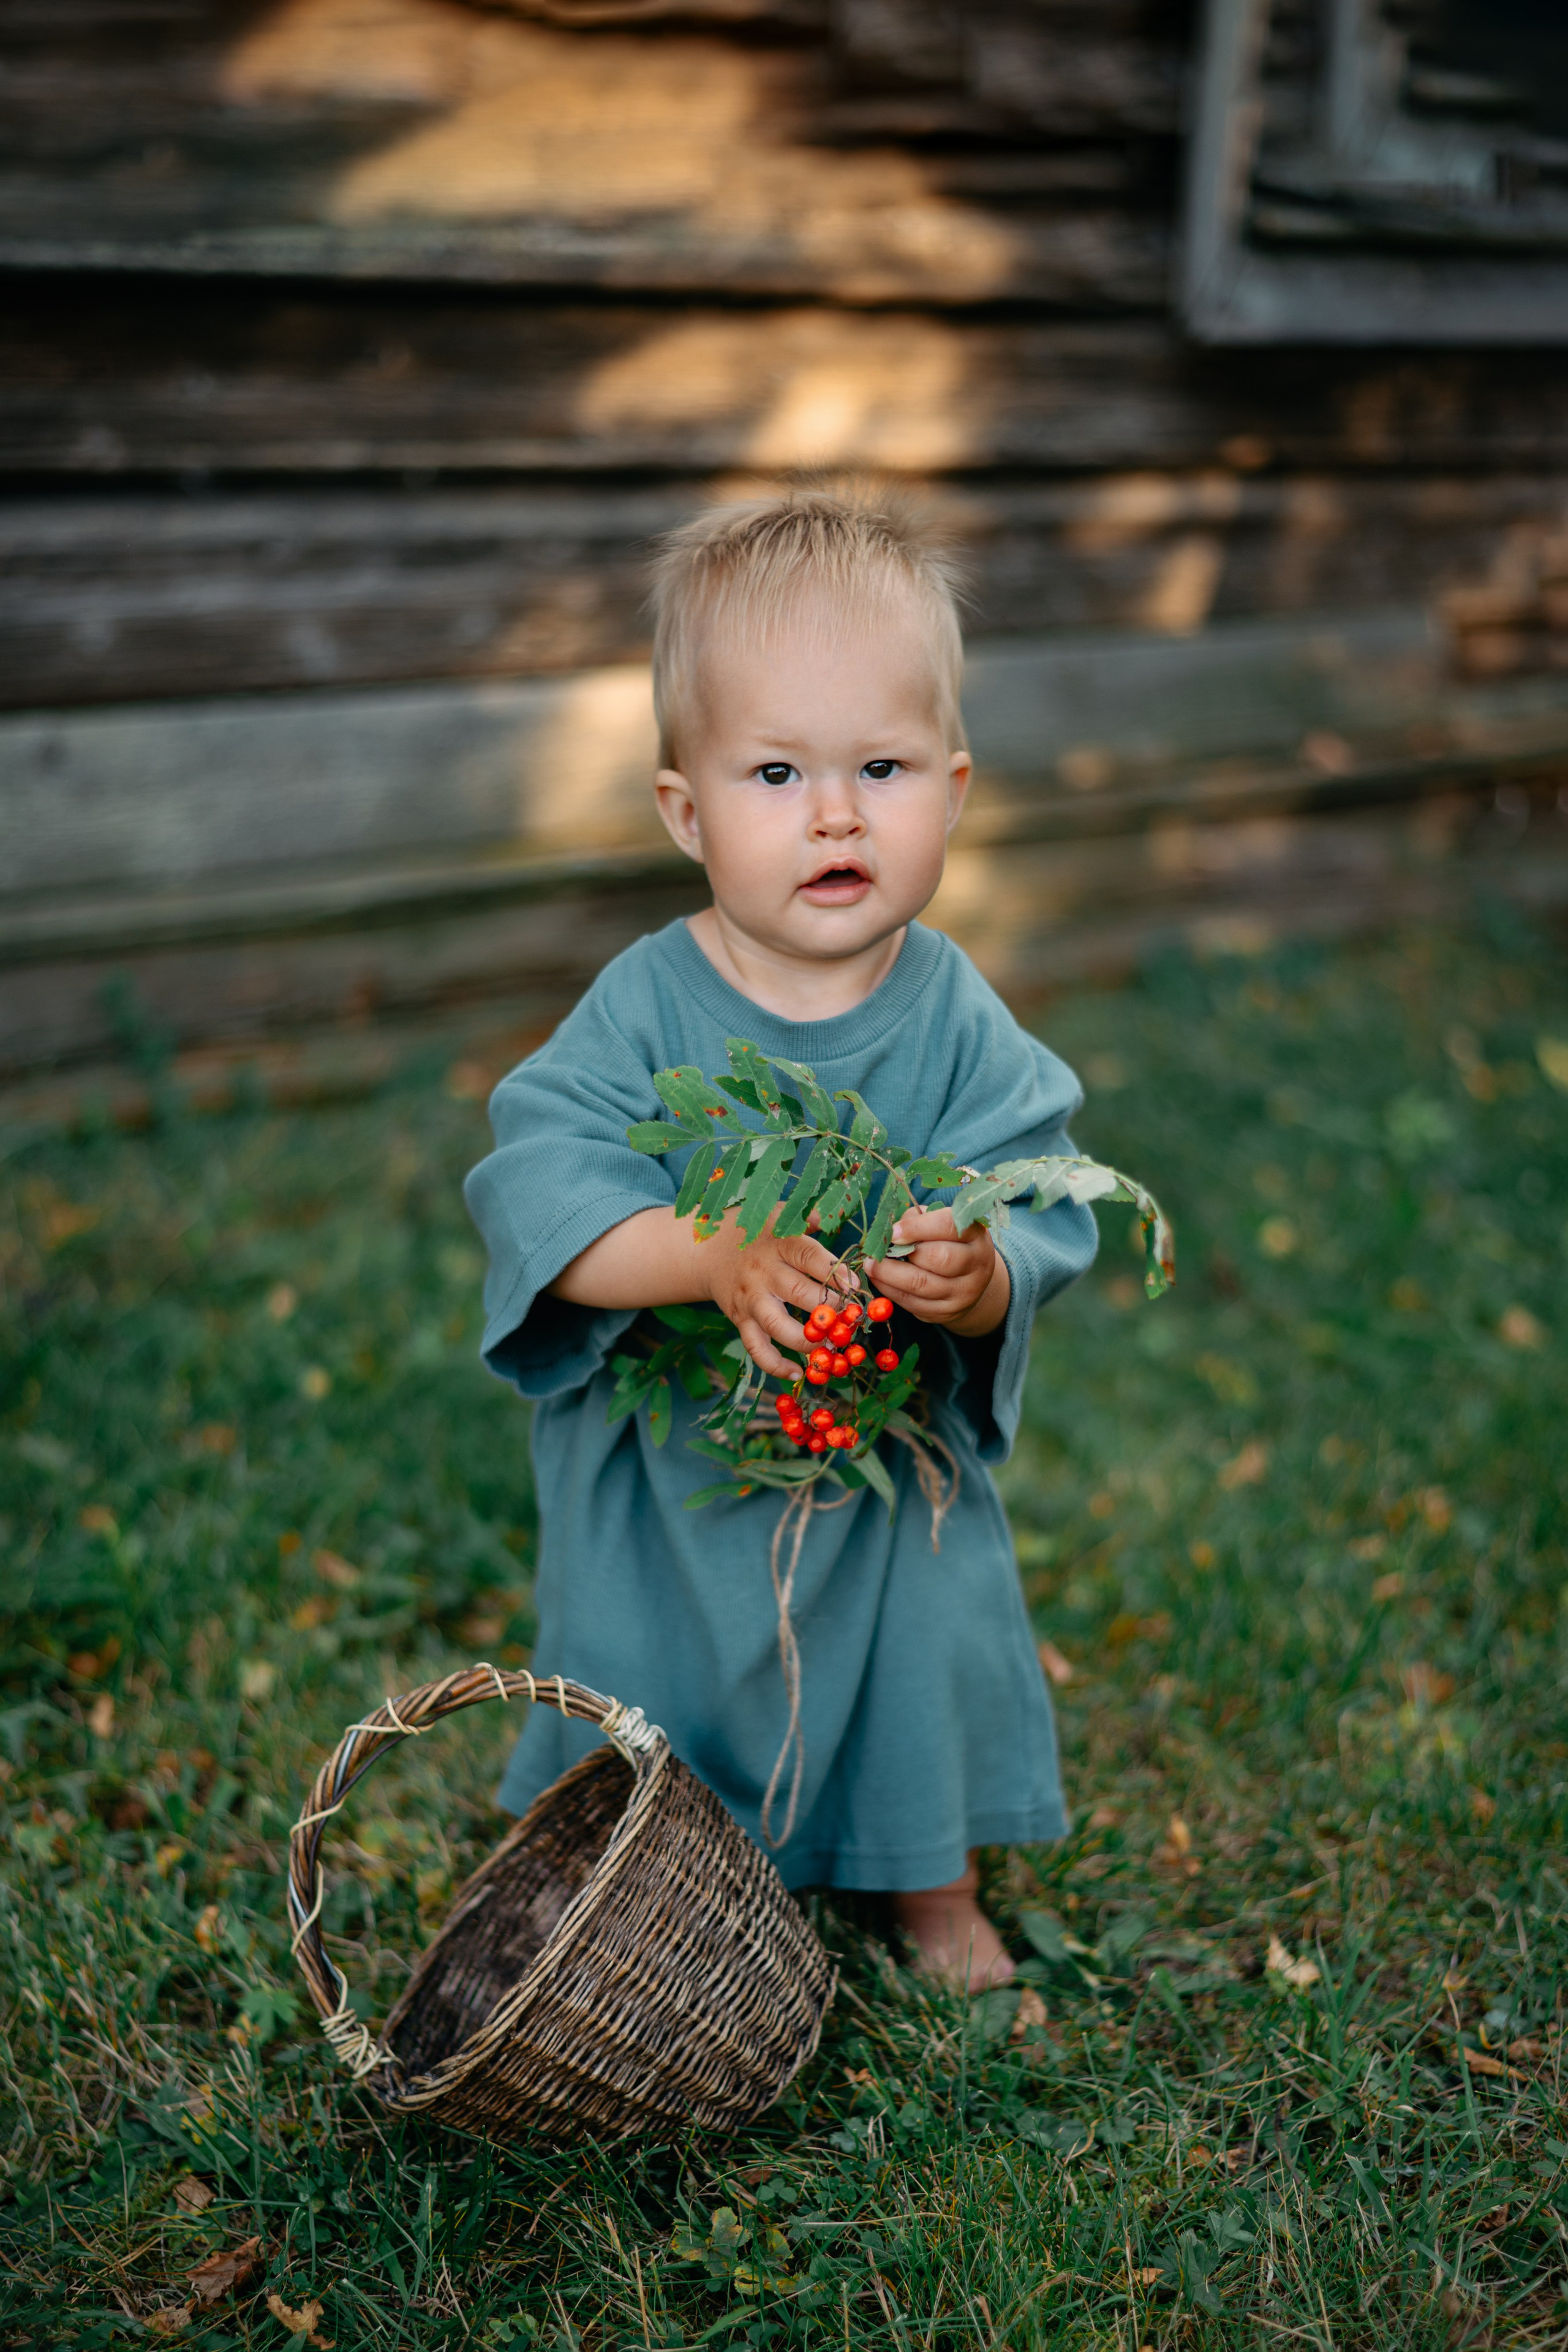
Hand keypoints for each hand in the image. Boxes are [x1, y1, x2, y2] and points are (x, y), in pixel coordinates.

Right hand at [698, 1213, 857, 1380]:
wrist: (705, 1248)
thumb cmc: (756, 1230)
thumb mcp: (780, 1213)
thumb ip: (812, 1216)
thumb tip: (845, 1206)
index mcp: (778, 1241)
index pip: (809, 1257)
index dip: (835, 1273)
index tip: (857, 1286)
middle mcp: (763, 1271)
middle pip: (800, 1293)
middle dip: (831, 1310)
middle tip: (853, 1320)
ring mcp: (750, 1298)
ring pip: (778, 1326)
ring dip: (808, 1340)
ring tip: (831, 1347)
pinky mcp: (739, 1319)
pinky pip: (756, 1348)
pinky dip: (775, 1366)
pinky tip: (798, 1373)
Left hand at [865, 1206, 1008, 1337]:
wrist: (970, 1280)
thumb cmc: (949, 1243)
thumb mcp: (940, 1224)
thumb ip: (918, 1220)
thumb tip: (889, 1229)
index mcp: (974, 1234)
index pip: (948, 1226)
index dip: (916, 1228)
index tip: (892, 1231)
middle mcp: (976, 1263)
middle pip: (939, 1258)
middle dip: (903, 1253)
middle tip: (880, 1250)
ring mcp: (965, 1291)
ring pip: (922, 1284)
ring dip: (889, 1274)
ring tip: (871, 1265)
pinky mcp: (948, 1311)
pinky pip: (914, 1303)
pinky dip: (891, 1291)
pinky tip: (879, 1280)